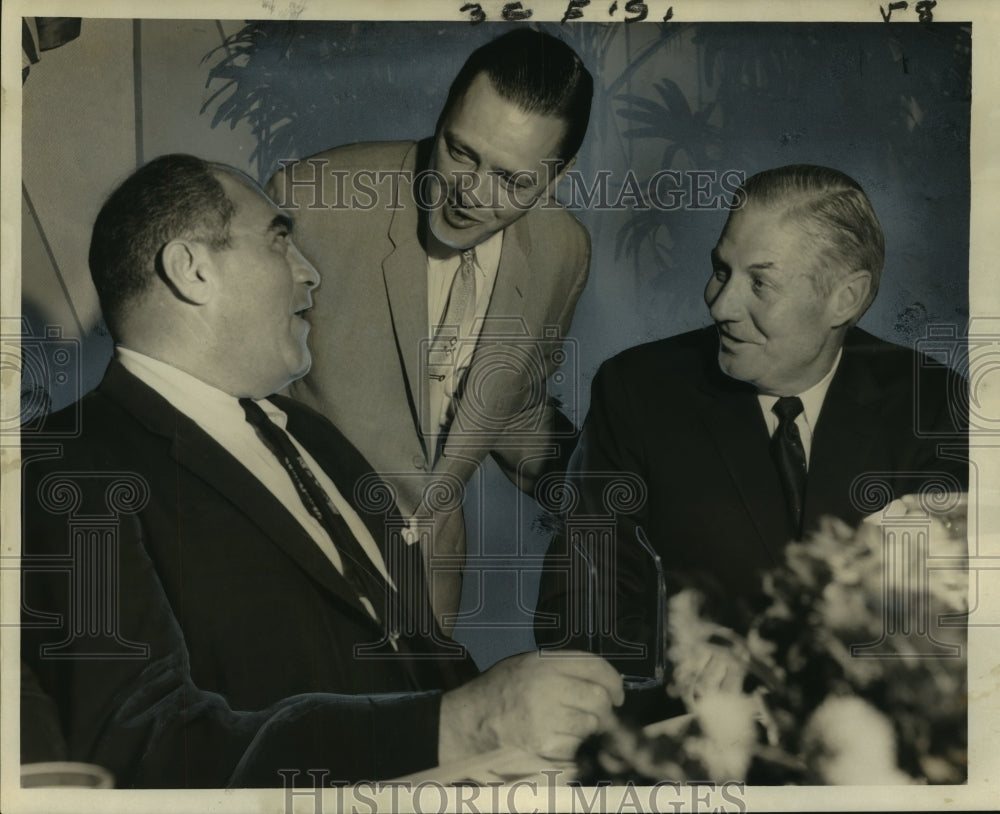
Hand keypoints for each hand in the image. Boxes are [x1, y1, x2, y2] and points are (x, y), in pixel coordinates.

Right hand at [438, 650, 623, 763]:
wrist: (468, 724)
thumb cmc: (498, 693)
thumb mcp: (526, 664)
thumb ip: (561, 667)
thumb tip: (601, 679)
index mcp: (544, 662)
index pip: (595, 665)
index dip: (613, 680)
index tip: (617, 692)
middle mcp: (547, 686)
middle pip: (599, 698)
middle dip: (604, 709)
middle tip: (597, 714)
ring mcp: (547, 717)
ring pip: (590, 724)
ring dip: (586, 729)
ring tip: (564, 726)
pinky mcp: (545, 745)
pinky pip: (575, 746)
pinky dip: (570, 747)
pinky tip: (551, 741)